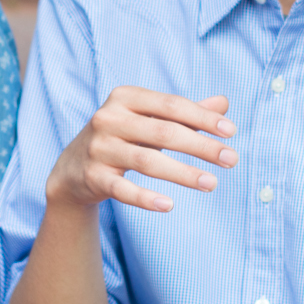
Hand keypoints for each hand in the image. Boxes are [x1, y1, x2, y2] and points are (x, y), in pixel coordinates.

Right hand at [47, 87, 235, 212]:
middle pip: (163, 132)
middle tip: (231, 159)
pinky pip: (122, 189)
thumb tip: (224, 102)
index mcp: (125, 98)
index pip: (171, 105)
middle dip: (201, 146)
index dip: (202, 117)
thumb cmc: (122, 138)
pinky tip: (169, 206)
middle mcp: (108, 118)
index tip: (231, 131)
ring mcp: (98, 148)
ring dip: (183, 173)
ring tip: (211, 184)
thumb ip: (185, 113)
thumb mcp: (148, 121)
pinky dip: (145, 197)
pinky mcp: (92, 176)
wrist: (72, 169)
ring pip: (147, 161)